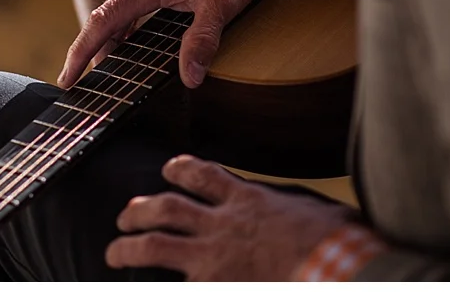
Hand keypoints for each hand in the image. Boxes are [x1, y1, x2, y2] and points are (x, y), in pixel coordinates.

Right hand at [60, 0, 278, 89]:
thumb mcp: (223, 6)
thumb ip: (202, 42)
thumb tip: (190, 78)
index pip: (102, 23)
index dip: (81, 54)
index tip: (67, 79)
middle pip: (104, 19)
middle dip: (91, 52)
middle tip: (87, 86)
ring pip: (116, 10)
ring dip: (108, 39)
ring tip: (106, 70)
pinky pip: (127, 1)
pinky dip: (122, 24)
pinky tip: (127, 41)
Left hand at [105, 155, 354, 280]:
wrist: (334, 266)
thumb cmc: (335, 241)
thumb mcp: (310, 209)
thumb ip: (288, 206)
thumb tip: (295, 207)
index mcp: (248, 200)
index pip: (203, 174)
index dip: (180, 169)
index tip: (169, 169)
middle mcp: (222, 224)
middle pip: (166, 207)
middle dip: (140, 209)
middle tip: (125, 216)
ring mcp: (212, 258)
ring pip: (155, 244)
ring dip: (127, 247)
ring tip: (113, 253)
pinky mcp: (211, 285)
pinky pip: (173, 284)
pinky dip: (153, 284)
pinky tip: (138, 286)